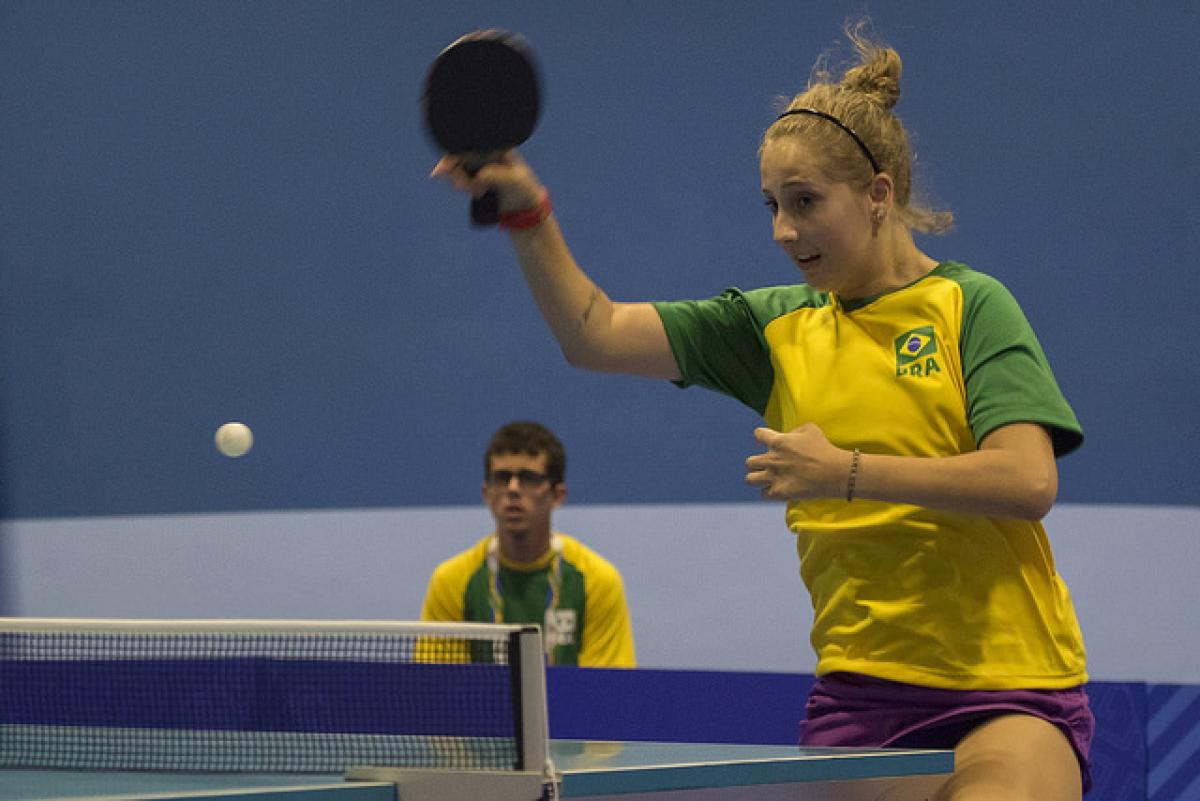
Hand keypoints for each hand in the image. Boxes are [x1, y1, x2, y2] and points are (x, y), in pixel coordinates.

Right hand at [430, 149, 546, 213]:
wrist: (527, 208)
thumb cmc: (525, 189)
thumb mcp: (515, 181)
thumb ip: (498, 176)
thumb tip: (479, 175)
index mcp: (497, 146)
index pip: (470, 144)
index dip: (453, 155)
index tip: (442, 169)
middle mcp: (487, 152)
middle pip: (460, 156)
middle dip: (455, 172)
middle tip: (460, 186)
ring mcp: (482, 165)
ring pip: (460, 169)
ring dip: (462, 182)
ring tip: (477, 192)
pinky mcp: (478, 178)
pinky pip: (464, 180)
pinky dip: (466, 188)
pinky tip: (478, 194)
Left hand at [745, 424, 849, 500]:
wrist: (834, 472)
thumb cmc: (824, 449)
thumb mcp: (810, 429)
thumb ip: (794, 431)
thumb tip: (788, 436)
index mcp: (777, 441)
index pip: (758, 434)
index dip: (763, 437)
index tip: (770, 442)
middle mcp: (771, 459)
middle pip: (749, 462)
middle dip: (757, 463)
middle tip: (769, 465)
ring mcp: (774, 476)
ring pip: (750, 479)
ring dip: (758, 479)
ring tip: (768, 479)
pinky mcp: (779, 492)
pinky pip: (763, 494)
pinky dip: (769, 492)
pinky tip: (778, 489)